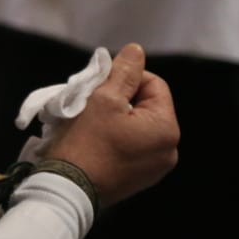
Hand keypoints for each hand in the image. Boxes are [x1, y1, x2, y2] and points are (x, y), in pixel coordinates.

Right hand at [45, 43, 179, 208]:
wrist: (68, 188)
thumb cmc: (86, 140)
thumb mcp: (103, 98)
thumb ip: (124, 72)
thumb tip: (136, 50)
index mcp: (167, 129)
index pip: (154, 84)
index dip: (127, 77)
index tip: (99, 85)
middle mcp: (169, 150)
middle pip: (147, 106)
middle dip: (121, 98)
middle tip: (92, 103)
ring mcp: (155, 168)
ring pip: (138, 126)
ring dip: (117, 117)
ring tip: (91, 122)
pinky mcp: (140, 179)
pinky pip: (133, 146)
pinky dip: (116, 137)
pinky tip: (95, 140)